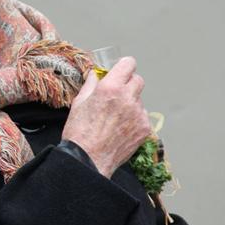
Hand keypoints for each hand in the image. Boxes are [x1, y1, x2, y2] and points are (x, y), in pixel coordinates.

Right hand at [61, 56, 150, 177]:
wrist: (88, 160)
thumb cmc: (80, 133)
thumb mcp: (79, 103)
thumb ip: (91, 85)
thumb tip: (95, 75)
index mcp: (110, 88)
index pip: (129, 64)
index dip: (124, 67)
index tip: (120, 71)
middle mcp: (128, 98)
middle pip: (138, 80)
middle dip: (128, 83)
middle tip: (117, 94)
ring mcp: (139, 114)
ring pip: (139, 100)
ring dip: (130, 103)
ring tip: (114, 118)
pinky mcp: (145, 129)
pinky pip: (142, 117)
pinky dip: (134, 119)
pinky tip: (120, 129)